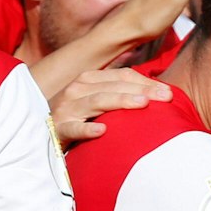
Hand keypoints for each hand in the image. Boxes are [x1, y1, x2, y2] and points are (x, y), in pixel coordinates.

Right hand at [51, 67, 172, 143]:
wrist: (41, 134)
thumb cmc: (78, 119)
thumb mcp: (97, 103)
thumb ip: (120, 95)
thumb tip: (156, 93)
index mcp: (89, 81)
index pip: (121, 76)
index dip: (145, 82)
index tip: (169, 93)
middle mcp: (77, 90)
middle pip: (113, 87)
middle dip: (141, 90)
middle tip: (166, 97)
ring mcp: (66, 109)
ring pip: (96, 102)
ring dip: (120, 101)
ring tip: (143, 104)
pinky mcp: (57, 130)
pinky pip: (73, 129)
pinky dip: (86, 129)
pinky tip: (102, 131)